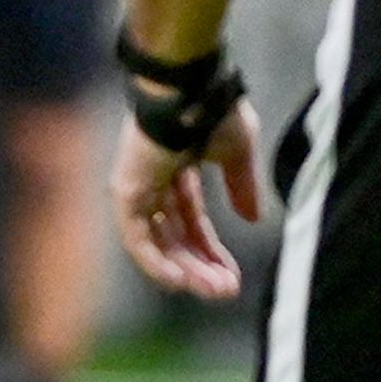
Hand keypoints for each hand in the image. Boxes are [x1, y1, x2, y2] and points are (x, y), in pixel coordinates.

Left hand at [112, 103, 264, 301]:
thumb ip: (242, 186)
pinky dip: (157, 263)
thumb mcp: (238, 153)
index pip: (192, 220)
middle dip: (202, 266)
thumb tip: (254, 219)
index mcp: (178, 167)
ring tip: (216, 290)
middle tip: (227, 291)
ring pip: (159, 242)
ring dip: (186, 270)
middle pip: (175, 236)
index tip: (234, 276)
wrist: (191, 89)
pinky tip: (183, 282)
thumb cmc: (214, 109)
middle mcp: (153, 180)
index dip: (212, 249)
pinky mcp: (126, 191)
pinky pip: (139, 238)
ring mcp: (137, 186)